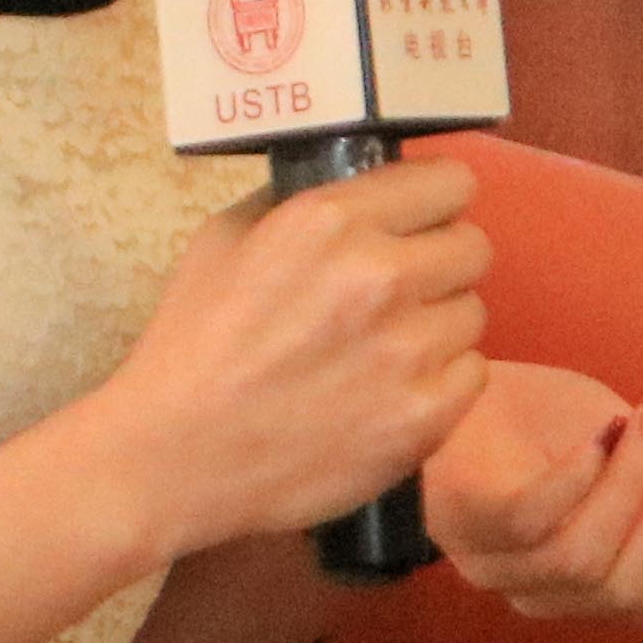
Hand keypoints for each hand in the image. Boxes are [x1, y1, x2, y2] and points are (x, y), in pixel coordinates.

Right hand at [88, 158, 491, 558]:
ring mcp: (409, 349)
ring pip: (473, 312)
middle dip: (439, 263)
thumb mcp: (225, 241)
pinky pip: (472, 373)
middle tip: (399, 293)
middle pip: (473, 246)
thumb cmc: (190, 347)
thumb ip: (299, 202)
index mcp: (331, 221)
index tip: (418, 223)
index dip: (434, 203)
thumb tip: (359, 185)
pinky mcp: (424, 415)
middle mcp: (381, 275)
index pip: (450, 181)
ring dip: (437, 325)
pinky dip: (440, 382)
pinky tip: (391, 392)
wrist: (169, 460)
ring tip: (384, 351)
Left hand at [421, 359, 642, 633]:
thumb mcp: (630, 463)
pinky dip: (576, 479)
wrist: (459, 391)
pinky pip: (528, 523)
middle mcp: (551, 594)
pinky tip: (601, 433)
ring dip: (637, 482)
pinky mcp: (469, 520)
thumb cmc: (549, 427)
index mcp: (597, 590)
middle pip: (634, 592)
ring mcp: (502, 565)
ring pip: (586, 561)